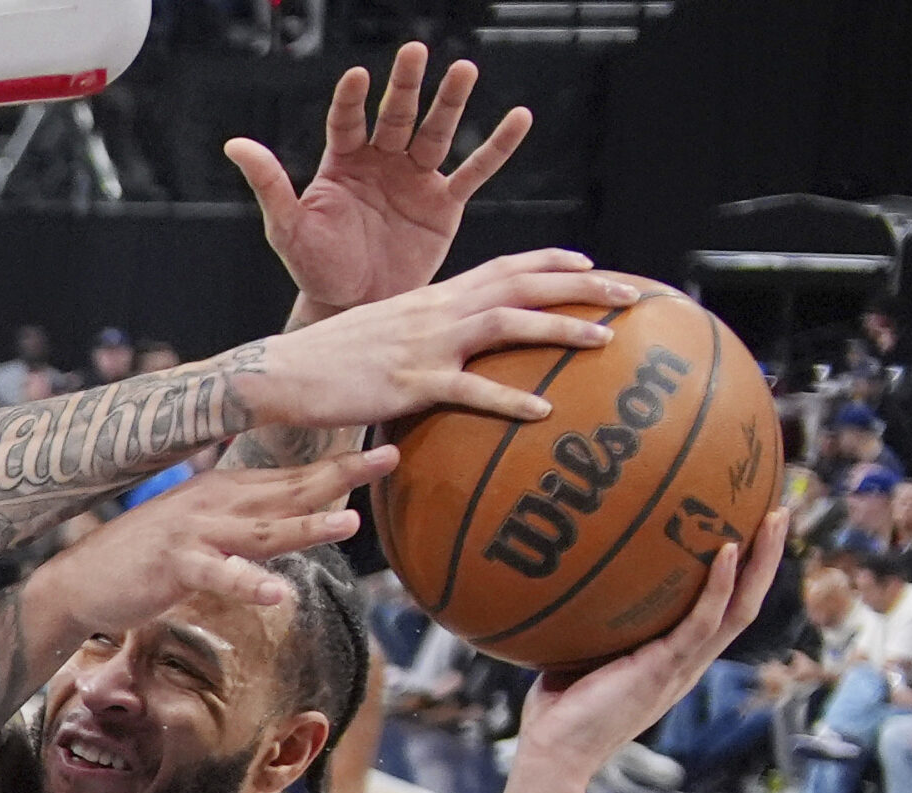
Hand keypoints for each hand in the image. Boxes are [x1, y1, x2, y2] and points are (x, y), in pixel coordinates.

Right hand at [33, 445, 398, 638]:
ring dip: (307, 526)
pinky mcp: (175, 566)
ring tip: (349, 524)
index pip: (290, 476)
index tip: (383, 450)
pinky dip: (249, 584)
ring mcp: (195, 533)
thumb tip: (287, 526)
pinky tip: (278, 595)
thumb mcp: (202, 534)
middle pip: (288, 490)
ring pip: (263, 530)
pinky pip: (218, 576)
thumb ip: (244, 527)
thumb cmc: (145, 560)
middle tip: (389, 457)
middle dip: (340, 475)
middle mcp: (214, 503)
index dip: (337, 464)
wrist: (83, 579)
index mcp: (224, 492)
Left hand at [226, 44, 532, 315]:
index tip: (358, 76)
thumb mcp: (287, 228)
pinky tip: (519, 117)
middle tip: (415, 51)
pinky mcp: (445, 204)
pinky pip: (475, 171)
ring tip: (464, 69)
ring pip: (436, 133)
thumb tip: (234, 144)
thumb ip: (269, 184)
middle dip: (405, 85)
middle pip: (396, 115)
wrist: (352, 307)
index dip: (352, 100)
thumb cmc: (315, 268)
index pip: (347, 121)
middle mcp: (382, 162)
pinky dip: (498, 146)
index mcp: (342, 164)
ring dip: (450, 102)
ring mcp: (415, 179)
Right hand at [247, 251, 637, 428]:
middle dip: (580, 284)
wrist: (280, 371)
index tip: (591, 264)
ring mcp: (424, 344)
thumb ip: (423, 340)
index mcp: (431, 298)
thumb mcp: (384, 337)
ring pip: (506, 323)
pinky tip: (542, 411)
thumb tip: (451, 361)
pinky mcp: (409, 382)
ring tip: (605, 340)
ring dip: (560, 328)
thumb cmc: (329, 363)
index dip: (550, 262)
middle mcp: (436, 311)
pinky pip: (469, 389)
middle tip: (631, 293)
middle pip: (520, 284)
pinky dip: (508, 397)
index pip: (502, 266)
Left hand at [514, 507, 788, 776]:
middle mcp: (689, 661)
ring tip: (773, 517)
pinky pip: (702, 622)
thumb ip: (593, 619)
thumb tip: (571, 571)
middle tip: (779, 511)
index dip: (741, 573)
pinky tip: (726, 549)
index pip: (722, 610)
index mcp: (675, 658)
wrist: (553, 753)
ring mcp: (682, 666)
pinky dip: (718, 585)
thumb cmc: (559, 708)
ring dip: (761, 561)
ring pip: (740, 609)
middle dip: (767, 557)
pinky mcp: (664, 669)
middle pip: (745, 603)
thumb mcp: (581, 652)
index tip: (748, 529)